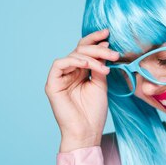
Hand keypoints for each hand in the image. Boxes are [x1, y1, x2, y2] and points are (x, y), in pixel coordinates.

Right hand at [44, 28, 119, 151]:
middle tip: (113, 52)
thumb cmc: (94, 112)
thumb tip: (103, 49)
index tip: (108, 33)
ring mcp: (60, 77)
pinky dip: (75, 61)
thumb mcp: (101, 85)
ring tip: (106, 63)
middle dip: (97, 48)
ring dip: (90, 56)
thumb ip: (99, 67)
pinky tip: (90, 66)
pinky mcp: (52, 83)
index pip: (85, 50)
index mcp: (80, 72)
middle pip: (80, 50)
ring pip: (72, 54)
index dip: (95, 40)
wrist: (87, 131)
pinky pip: (60, 63)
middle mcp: (69, 72)